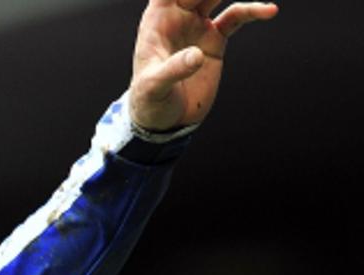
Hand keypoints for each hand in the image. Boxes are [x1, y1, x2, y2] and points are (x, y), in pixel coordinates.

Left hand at [130, 0, 276, 130]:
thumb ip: (173, 69)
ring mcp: (197, 27)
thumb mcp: (155, 87)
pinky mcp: (214, 40)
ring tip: (255, 2)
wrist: (165, 120)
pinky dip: (251, 12)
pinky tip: (269, 10)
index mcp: (156, 23)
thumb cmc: (149, 101)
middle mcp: (177, 19)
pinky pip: (235, 18)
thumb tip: (197, 55)